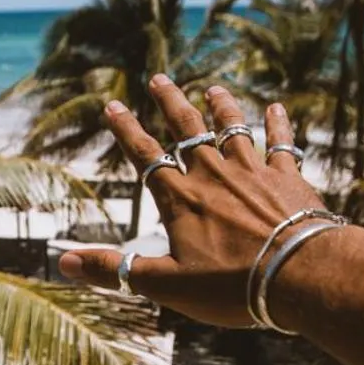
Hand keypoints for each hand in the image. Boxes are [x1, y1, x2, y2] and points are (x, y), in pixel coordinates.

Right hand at [58, 78, 350, 327]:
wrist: (301, 275)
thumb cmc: (232, 286)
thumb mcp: (165, 285)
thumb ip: (115, 269)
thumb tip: (62, 261)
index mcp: (180, 199)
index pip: (145, 156)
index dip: (127, 130)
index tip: (113, 106)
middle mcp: (214, 175)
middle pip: (187, 129)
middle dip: (170, 102)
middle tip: (158, 78)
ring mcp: (253, 172)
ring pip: (233, 128)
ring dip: (221, 107)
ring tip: (212, 90)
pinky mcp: (289, 178)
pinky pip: (282, 142)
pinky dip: (278, 124)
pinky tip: (277, 108)